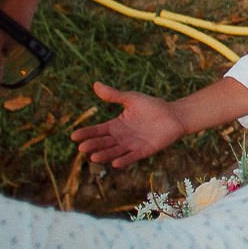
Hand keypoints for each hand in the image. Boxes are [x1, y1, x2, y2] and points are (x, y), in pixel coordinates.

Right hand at [72, 82, 186, 166]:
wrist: (174, 115)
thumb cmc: (152, 106)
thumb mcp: (131, 99)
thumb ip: (114, 95)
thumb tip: (95, 84)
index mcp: (116, 125)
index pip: (98, 130)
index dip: (87, 133)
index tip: (73, 136)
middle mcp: (122, 137)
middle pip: (104, 142)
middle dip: (93, 145)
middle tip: (82, 148)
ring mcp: (132, 145)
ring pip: (115, 151)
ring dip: (105, 155)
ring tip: (94, 157)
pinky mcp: (144, 151)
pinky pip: (132, 157)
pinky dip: (124, 160)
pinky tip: (115, 164)